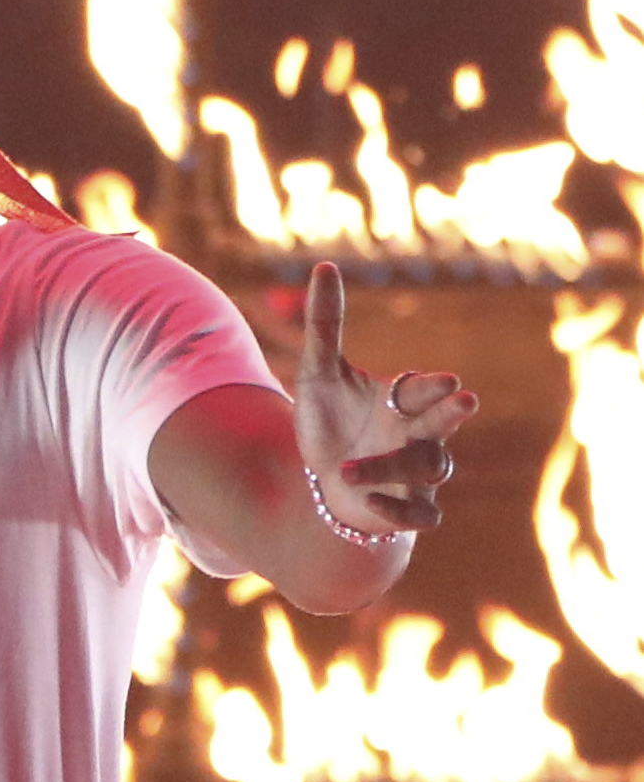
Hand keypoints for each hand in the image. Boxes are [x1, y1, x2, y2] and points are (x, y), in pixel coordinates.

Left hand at [295, 261, 477, 532]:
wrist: (325, 481)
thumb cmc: (330, 421)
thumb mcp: (318, 374)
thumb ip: (325, 325)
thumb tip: (324, 266)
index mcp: (403, 401)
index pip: (425, 390)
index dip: (434, 387)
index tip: (445, 381)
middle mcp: (417, 436)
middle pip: (443, 427)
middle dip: (451, 415)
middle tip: (464, 402)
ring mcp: (415, 476)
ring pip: (427, 470)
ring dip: (394, 469)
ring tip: (347, 472)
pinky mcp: (406, 511)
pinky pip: (420, 516)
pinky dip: (399, 511)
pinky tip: (367, 504)